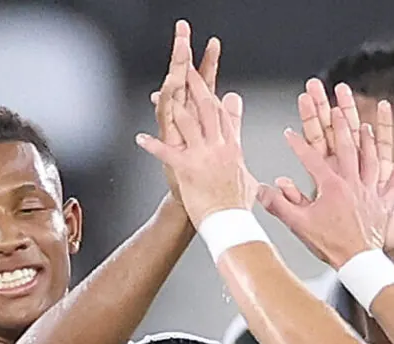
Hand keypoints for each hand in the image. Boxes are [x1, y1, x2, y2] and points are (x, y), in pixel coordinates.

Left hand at [136, 31, 255, 224]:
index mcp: (232, 148)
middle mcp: (219, 148)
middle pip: (208, 109)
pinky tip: (141, 138)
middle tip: (187, 71)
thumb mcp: (247, 179)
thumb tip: (253, 166)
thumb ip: (244, 162)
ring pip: (188, 123)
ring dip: (174, 107)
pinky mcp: (188, 170)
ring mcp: (203, 157)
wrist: (231, 223)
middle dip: (197, 88)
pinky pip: (167, 153)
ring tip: (162, 93)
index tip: (210, 82)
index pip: (224, 115)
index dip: (215, 96)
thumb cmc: (237, 206)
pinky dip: (153, 145)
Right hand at [257, 79, 393, 268]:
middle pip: (347, 148)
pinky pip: (391, 187)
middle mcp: (353, 183)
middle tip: (337, 109)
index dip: (298, 145)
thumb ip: (279, 204)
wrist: (357, 261)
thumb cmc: (329, 244)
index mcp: (331, 186)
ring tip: (365, 126)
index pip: (311, 158)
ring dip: (368, 142)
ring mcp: (370, 192)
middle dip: (340, 126)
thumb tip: (262, 189)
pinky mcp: (383, 205)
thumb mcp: (299, 224)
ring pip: (371, 160)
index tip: (288, 133)